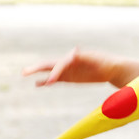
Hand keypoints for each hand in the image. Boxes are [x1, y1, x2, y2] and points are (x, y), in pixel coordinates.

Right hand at [22, 48, 138, 87]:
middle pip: (52, 64)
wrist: (114, 69)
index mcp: (79, 56)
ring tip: (25, 74)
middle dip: (39, 68)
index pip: (64, 62)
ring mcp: (69, 70)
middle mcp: (71, 61)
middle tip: (25, 71)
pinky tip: (38, 84)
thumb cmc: (109, 64)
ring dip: (39, 74)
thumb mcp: (102, 61)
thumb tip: (75, 54)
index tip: (53, 81)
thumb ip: (91, 58)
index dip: (57, 71)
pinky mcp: (70, 77)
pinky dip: (47, 81)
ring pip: (51, 71)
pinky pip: (56, 79)